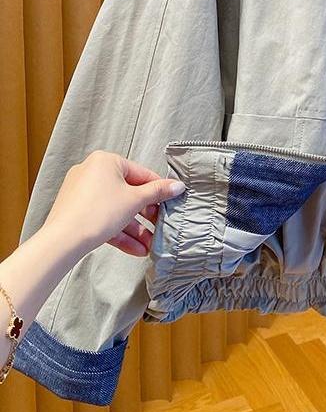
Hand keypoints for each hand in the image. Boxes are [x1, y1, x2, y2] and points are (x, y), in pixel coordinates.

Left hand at [43, 149, 186, 257]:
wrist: (62, 241)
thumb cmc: (98, 212)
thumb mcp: (135, 200)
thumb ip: (158, 192)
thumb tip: (178, 185)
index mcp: (106, 161)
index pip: (141, 174)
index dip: (158, 190)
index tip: (170, 203)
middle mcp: (92, 172)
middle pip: (128, 193)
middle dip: (145, 216)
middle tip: (160, 226)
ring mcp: (82, 192)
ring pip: (116, 209)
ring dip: (134, 228)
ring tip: (149, 245)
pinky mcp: (76, 211)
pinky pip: (103, 218)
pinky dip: (118, 232)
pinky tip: (135, 249)